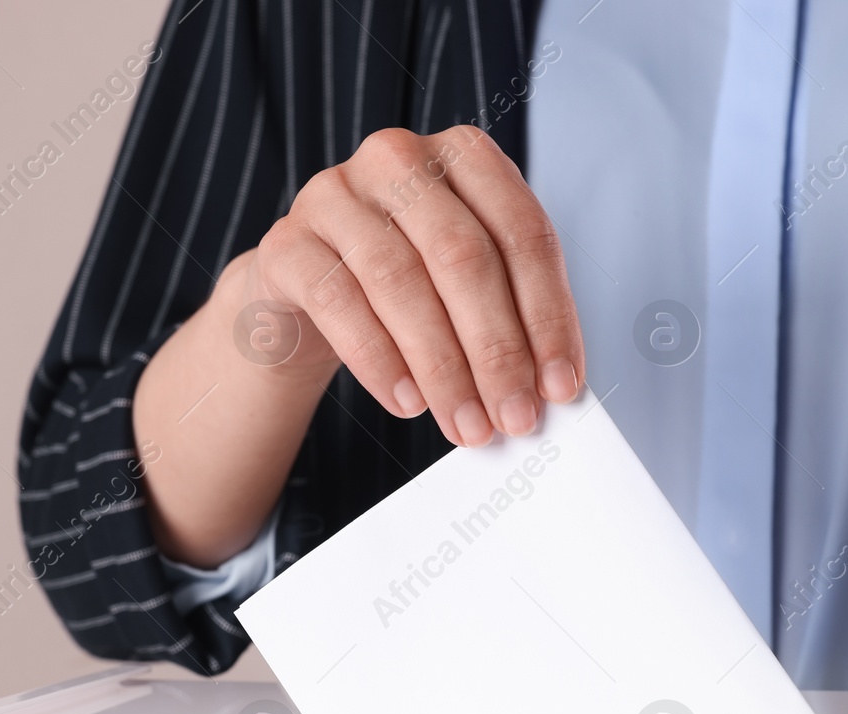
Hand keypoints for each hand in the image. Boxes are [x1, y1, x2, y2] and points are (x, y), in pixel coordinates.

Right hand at [133, 125, 584, 566]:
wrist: (309, 293)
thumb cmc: (408, 287)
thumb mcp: (467, 286)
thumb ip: (513, 316)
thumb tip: (553, 387)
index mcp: (464, 156)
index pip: (522, 233)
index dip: (548, 316)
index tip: (561, 385)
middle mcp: (399, 160)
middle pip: (462, 256)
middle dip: (496, 350)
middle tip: (514, 416)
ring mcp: (334, 194)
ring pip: (400, 281)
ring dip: (442, 367)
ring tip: (466, 423)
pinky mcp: (286, 242)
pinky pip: (338, 303)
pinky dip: (380, 361)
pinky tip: (408, 402)